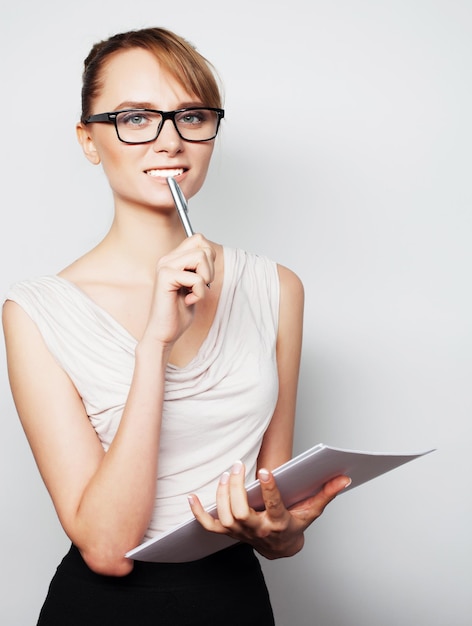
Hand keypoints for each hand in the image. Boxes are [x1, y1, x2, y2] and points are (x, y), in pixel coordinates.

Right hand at [142, 234, 214, 347]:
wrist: (164, 333)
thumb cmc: (178, 312)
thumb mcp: (193, 285)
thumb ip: (198, 267)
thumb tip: (209, 252)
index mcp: (173, 259)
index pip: (198, 238)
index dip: (209, 256)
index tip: (203, 276)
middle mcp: (167, 259)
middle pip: (202, 245)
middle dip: (210, 268)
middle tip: (200, 286)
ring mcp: (165, 266)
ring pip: (201, 257)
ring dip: (205, 279)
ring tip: (194, 293)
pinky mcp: (165, 277)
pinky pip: (197, 278)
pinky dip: (199, 293)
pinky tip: (188, 301)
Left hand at [188, 461, 350, 559]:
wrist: (281, 547)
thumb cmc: (295, 523)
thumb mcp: (312, 509)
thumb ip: (326, 492)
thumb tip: (343, 478)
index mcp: (279, 523)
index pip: (273, 507)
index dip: (268, 490)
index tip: (264, 470)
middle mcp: (258, 530)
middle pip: (241, 511)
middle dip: (237, 488)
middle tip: (238, 464)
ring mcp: (241, 533)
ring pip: (226, 516)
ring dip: (223, 493)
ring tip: (228, 472)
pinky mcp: (229, 532)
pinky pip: (209, 526)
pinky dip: (199, 513)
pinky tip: (192, 498)